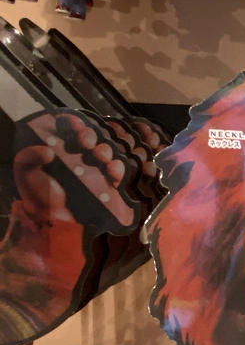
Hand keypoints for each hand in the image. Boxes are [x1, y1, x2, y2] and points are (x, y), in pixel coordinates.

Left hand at [15, 112, 129, 227]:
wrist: (53, 221)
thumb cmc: (39, 195)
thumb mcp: (26, 172)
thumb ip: (30, 157)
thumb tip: (48, 151)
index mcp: (60, 149)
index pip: (69, 129)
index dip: (74, 123)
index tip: (75, 124)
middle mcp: (79, 156)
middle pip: (91, 138)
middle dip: (91, 136)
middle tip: (87, 143)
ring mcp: (94, 169)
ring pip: (106, 152)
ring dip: (106, 151)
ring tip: (101, 157)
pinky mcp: (106, 183)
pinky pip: (117, 173)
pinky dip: (118, 169)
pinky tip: (113, 170)